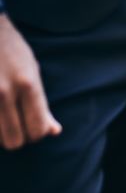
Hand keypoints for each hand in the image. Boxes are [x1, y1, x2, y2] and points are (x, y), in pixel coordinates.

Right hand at [0, 15, 60, 150]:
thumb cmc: (12, 51)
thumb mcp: (33, 72)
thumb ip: (42, 105)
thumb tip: (54, 132)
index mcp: (27, 86)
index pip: (37, 130)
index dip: (37, 134)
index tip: (33, 127)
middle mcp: (4, 93)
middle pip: (15, 141)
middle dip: (18, 138)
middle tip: (16, 125)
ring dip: (1, 134)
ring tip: (4, 118)